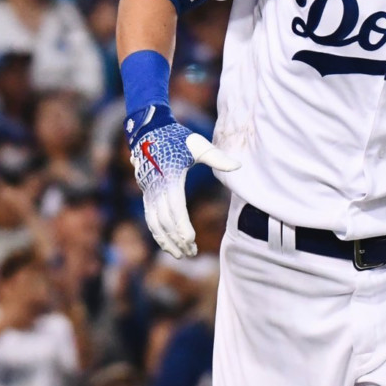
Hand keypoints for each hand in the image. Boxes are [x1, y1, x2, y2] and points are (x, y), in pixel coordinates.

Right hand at [126, 105, 239, 258]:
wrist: (149, 131)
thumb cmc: (177, 138)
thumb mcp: (197, 145)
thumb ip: (217, 157)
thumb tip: (239, 166)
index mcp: (170, 178)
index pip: (175, 209)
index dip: (182, 227)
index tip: (192, 241)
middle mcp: (156, 188)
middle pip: (165, 221)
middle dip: (177, 239)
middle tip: (191, 253)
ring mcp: (149, 192)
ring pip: (154, 223)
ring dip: (165, 240)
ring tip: (180, 254)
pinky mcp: (146, 193)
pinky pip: (150, 218)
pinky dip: (157, 233)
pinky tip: (168, 243)